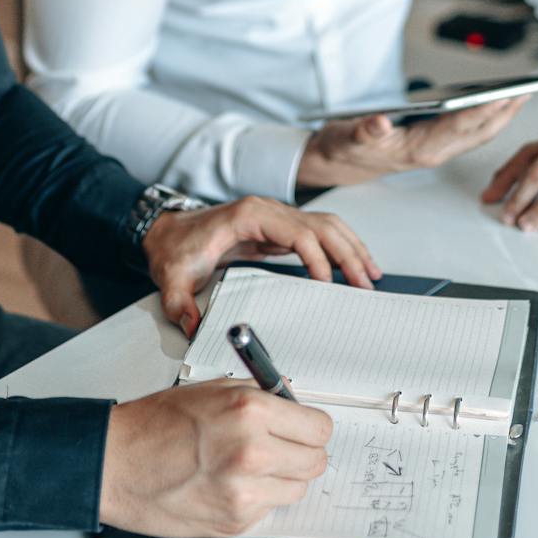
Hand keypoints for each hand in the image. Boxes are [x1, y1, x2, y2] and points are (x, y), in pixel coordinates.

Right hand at [100, 379, 331, 537]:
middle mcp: (253, 452)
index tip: (304, 429)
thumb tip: (291, 402)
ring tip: (248, 466)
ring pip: (297, 489)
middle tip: (282, 447)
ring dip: (282, 478)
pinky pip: (268, 509)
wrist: (116, 464)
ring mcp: (245, 491)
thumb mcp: (210, 390)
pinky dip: (256, 498)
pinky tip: (228, 483)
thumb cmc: (153, 425)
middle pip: (316, 462)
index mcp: (250, 411)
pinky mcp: (235, 520)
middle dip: (303, 453)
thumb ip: (257, 395)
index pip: (319, 428)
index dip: (312, 428)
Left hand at [143, 197, 380, 335]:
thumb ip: (180, 303)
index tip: (327, 285)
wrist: (167, 230)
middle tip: (365, 283)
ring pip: (326, 225)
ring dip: (351, 247)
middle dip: (347, 254)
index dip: (317, 258)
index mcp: (248, 216)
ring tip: (370, 274)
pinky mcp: (279, 228)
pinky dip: (340, 245)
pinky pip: (318, 232)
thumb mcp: (172, 278)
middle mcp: (268, 210)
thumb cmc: (174, 249)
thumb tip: (193, 326)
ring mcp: (276, 216)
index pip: (297, 232)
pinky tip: (353, 263)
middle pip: (321, 226)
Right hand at [296, 96, 525, 189]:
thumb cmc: (344, 147)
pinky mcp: (433, 147)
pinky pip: (468, 136)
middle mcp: (431, 153)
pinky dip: (485, 121)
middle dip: (503, 114)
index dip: (483, 111)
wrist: (338, 165)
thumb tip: (379, 122)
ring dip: (500, 118)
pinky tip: (494, 108)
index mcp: (417, 149)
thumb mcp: (347, 137)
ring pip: (476, 136)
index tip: (505, 97)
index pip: (458, 127)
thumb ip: (364, 131)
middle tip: (526, 92)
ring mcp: (434, 152)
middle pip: (476, 133)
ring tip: (519, 97)